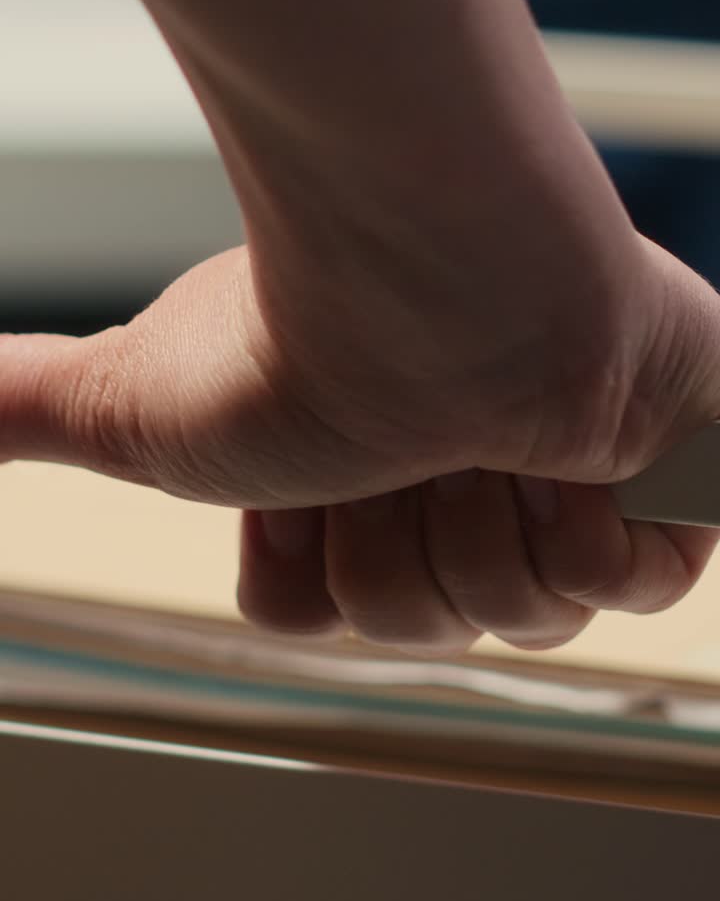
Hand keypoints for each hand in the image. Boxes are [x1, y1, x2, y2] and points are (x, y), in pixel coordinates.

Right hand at [1, 191, 718, 653]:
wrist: (441, 273)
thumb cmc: (305, 337)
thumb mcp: (134, 400)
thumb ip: (23, 404)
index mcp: (348, 475)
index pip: (323, 616)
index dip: (306, 566)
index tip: (305, 470)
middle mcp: (446, 478)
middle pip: (417, 627)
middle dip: (393, 549)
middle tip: (399, 443)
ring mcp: (556, 484)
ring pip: (514, 620)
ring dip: (475, 533)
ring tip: (478, 436)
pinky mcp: (663, 489)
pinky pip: (627, 595)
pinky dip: (584, 535)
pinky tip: (560, 455)